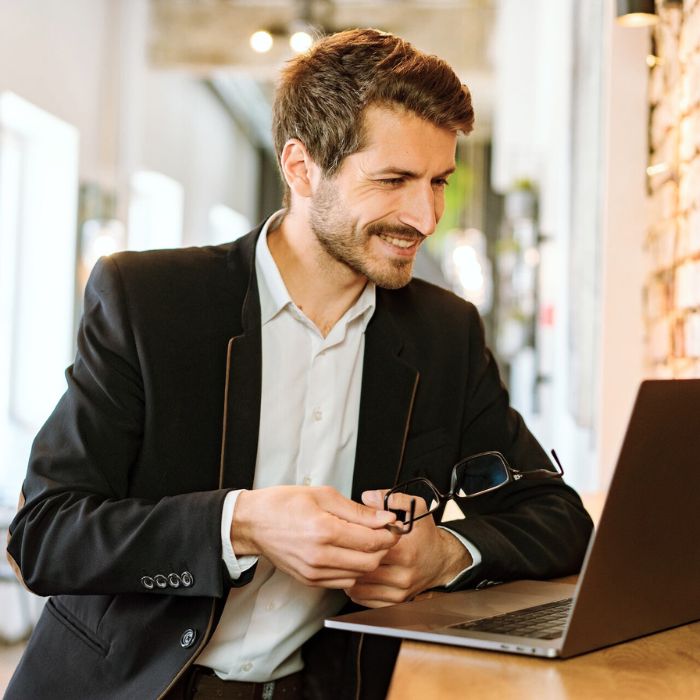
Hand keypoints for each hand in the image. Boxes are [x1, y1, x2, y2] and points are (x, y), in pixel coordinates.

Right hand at [232, 486, 398, 588]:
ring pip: (359, 575)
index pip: (372, 541)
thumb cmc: (284, 504)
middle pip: (370, 563)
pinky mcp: (310, 581)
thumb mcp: (323, 495)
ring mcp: (314, 572)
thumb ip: (357, 510)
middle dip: (383, 548)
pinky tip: (348, 552)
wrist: (254, 523)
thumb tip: (384, 518)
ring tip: (364, 541)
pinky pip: (343, 581)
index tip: (393, 525)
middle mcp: (319, 557)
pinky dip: (353, 569)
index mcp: (324, 531)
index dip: (390, 533)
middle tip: (382, 532)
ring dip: (368, 560)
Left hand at [344, 490, 472, 606]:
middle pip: (362, 569)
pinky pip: (366, 600)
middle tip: (342, 548)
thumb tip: (369, 497)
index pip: (370, 548)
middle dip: (349, 558)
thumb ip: (394, 498)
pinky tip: (356, 576)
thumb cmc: (426, 536)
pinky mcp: (396, 601)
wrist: (441, 560)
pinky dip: (356, 589)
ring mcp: (399, 590)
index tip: (349, 534)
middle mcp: (402, 574)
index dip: (356, 540)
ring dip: (350, 574)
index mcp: (405, 551)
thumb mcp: (417, 509)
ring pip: (360, 587)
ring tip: (346, 562)